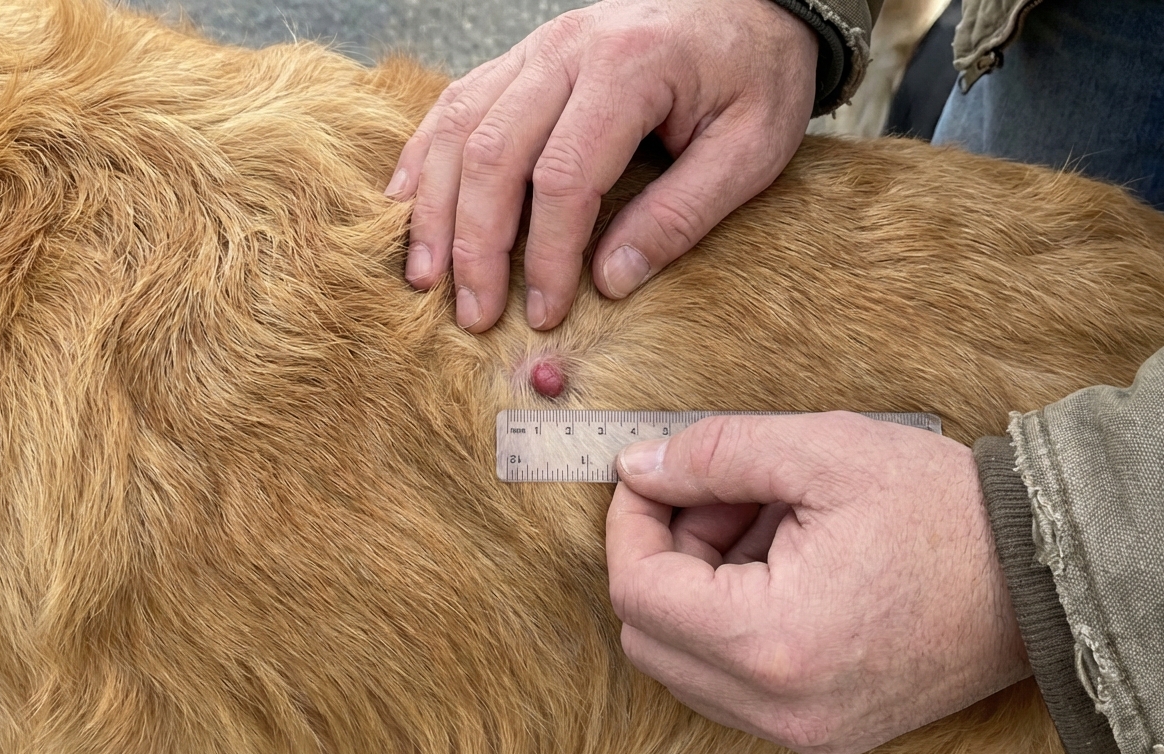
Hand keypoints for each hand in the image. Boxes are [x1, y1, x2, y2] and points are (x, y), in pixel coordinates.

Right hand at [385, 0, 817, 331]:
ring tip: (427, 277)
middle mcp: (568, 49)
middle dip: (476, 243)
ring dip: (434, 208)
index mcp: (630, 67)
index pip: (564, 175)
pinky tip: (406, 206)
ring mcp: (537, 48)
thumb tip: (611, 282)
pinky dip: (423, 158)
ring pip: (459, 127)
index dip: (547, 253)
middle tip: (474, 313)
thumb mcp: (750, 150)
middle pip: (493, 152)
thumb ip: (682, 215)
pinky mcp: (523, 58)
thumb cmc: (757, 75)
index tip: (546, 312)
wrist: (752, 4)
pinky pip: (455, 103)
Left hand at [605, 412, 1031, 753]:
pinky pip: (734, 684)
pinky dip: (733, 623)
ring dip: (698, 589)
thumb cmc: (945, 511)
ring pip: (686, 663)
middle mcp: (781, 707)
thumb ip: (713, 454)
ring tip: (764, 525)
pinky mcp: (825, 731)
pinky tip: (784, 565)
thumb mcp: (822, 449)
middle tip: (720, 496)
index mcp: (774, 642)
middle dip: (665, 554)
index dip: (630, 522)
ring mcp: (804, 731)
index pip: (638, 591)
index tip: (652, 475)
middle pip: (650, 634)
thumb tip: (638, 468)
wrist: (1045, 577)